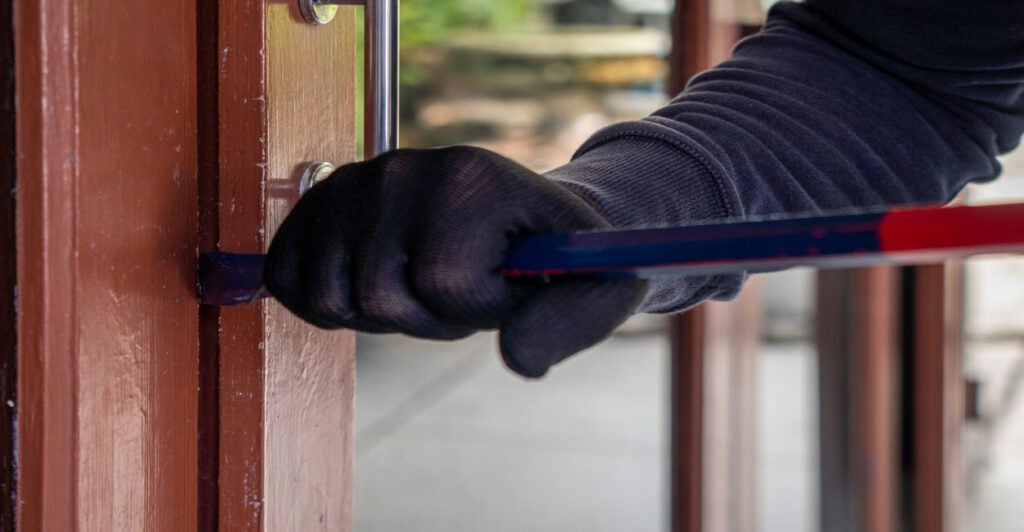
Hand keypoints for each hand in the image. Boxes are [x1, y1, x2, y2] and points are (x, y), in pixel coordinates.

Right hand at [264, 146, 647, 377]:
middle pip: (376, 294)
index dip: (472, 309)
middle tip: (456, 288)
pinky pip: (287, 275)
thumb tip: (520, 360)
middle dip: (421, 316)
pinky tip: (368, 282)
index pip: (443, 281)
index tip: (500, 286)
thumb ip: (574, 320)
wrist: (518, 218)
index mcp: (474, 177)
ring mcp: (356, 180)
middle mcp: (404, 166)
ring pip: (328, 294)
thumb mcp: (597, 286)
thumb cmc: (556, 259)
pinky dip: (321, 301)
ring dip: (376, 313)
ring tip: (420, 280)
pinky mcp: (321, 201)